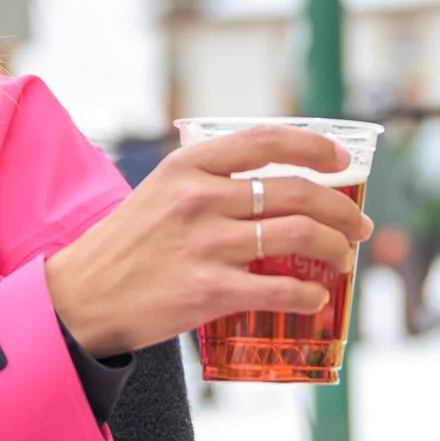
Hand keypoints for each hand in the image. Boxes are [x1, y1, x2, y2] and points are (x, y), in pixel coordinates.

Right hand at [45, 125, 374, 357]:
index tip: (341, 161)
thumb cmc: (127, 246)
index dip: (314, 147)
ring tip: (343, 258)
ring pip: (297, 235)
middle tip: (358, 225)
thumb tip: (279, 190)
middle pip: (296, 192)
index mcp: (188, 165)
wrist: (81, 298)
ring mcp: (205, 245)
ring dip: (334, 248)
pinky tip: (316, 299)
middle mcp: (200, 198)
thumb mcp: (161, 192)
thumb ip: (212, 183)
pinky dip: (308, 294)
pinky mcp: (208, 291)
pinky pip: (279, 288)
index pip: (267, 141)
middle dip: (341, 209)